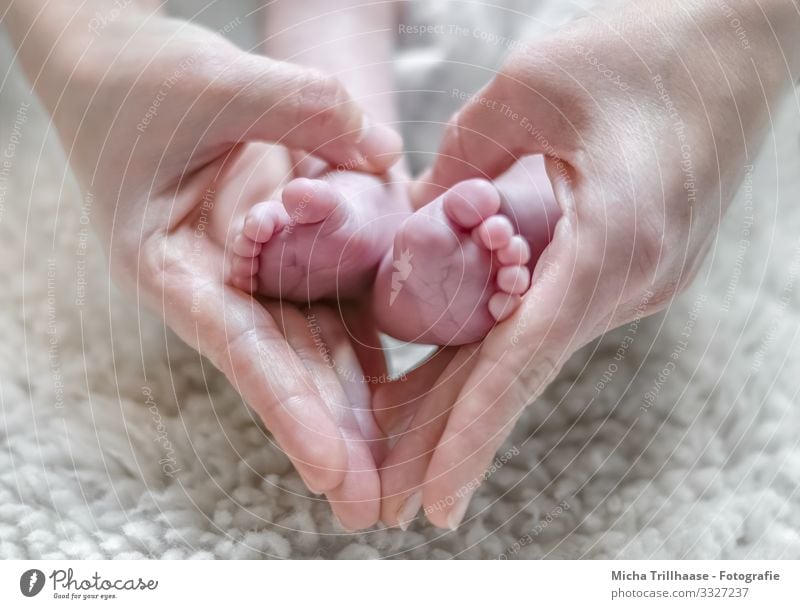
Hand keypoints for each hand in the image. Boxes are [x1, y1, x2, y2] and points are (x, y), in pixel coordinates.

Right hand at [7, 3, 400, 516]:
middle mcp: (215, 284)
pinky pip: (336, 305)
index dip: (288, 409)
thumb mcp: (213, 81)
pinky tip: (403, 397)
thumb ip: (299, 109)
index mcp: (171, 265)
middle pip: (283, 368)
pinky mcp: (288, 256)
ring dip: (356, 412)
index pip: (239, 347)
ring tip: (394, 476)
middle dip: (331, 437)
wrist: (121, 63)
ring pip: (315, 349)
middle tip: (375, 507)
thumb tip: (384, 149)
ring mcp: (253, 275)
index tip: (332, 469)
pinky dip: (367, 351)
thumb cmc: (141, 75)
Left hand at [382, 0, 798, 527]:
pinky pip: (552, 318)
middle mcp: (628, 280)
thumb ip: (463, 158)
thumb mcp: (532, 88)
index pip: (525, 361)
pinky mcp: (634, 263)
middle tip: (394, 499)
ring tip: (401, 440)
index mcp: (612, 244)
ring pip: (532, 350)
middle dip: (454, 439)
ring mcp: (637, 278)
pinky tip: (454, 365)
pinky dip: (498, 346)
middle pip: (521, 375)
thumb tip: (422, 215)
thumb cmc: (648, 48)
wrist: (744, 40)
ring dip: (468, 394)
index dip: (472, 435)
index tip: (437, 500)